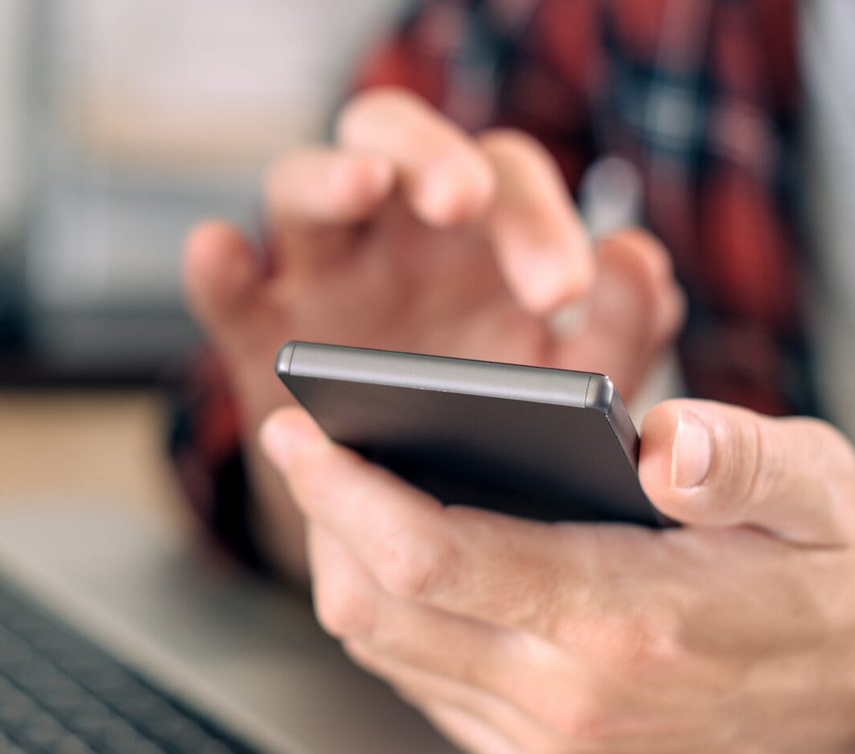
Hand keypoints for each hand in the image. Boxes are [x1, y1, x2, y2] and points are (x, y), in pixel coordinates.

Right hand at [182, 88, 681, 575]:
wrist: (415, 510)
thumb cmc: (499, 420)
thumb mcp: (567, 384)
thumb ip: (619, 332)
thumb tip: (638, 258)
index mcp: (481, 230)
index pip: (505, 176)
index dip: (534, 215)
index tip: (561, 289)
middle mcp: (395, 231)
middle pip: (402, 142)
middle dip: (434, 159)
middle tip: (465, 203)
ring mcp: (319, 274)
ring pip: (303, 183)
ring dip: (330, 176)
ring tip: (364, 186)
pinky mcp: (257, 331)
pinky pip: (227, 283)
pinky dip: (216, 264)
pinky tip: (221, 250)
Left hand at [258, 399, 854, 753]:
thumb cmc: (835, 579)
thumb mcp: (819, 488)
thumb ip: (739, 458)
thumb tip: (661, 438)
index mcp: (625, 619)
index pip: (435, 554)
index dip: (347, 489)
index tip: (299, 429)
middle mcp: (571, 699)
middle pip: (381, 612)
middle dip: (322, 523)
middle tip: (305, 446)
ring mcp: (554, 745)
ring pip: (391, 656)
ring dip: (348, 572)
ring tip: (341, 493)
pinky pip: (428, 690)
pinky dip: (393, 623)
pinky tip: (401, 560)